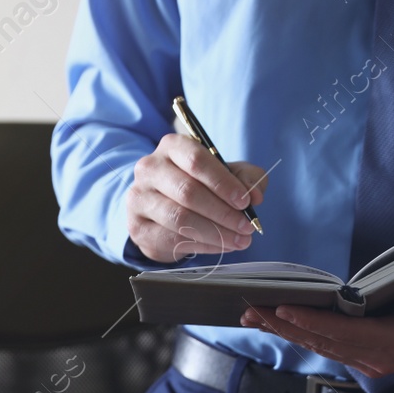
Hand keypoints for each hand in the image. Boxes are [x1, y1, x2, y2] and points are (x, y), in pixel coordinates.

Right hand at [127, 134, 267, 262]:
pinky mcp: (138, 227)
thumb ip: (246, 178)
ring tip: (239, 240)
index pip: (197, 161)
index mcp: (172, 146)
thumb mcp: (224, 173)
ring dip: (215, 233)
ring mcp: (139, 198)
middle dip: (223, 213)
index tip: (245, 201)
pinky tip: (219, 246)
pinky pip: (172, 239)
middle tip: (246, 227)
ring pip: (180, 219)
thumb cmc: (197, 184)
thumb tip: (256, 195)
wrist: (160, 205)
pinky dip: (202, 245)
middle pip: (188, 192)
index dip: (223, 183)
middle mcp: (149, 169)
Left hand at [241, 270, 393, 377]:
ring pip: (319, 345)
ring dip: (284, 330)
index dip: (313, 321)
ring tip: (251, 315)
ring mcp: (368, 360)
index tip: (283, 309)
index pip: (346, 334)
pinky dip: (299, 331)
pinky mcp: (363, 354)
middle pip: (322, 341)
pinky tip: (275, 321)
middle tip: (250, 310)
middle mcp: (376, 358)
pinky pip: (325, 344)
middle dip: (284, 326)